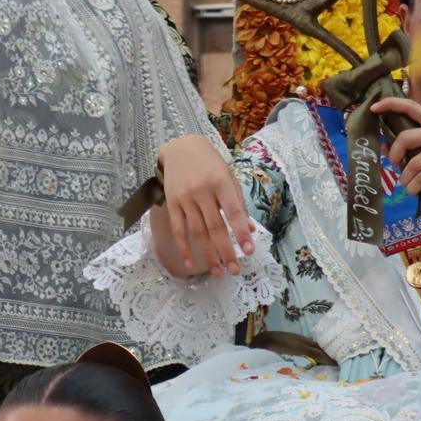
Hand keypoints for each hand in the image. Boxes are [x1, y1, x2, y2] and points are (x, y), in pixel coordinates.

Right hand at [155, 134, 255, 278]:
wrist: (179, 148)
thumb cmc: (210, 164)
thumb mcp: (228, 177)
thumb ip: (238, 203)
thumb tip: (249, 229)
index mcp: (221, 182)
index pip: (233, 212)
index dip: (241, 232)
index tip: (249, 250)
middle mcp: (202, 191)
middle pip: (215, 227)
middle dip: (226, 251)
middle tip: (235, 270)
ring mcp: (185, 199)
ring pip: (197, 233)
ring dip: (209, 255)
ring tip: (219, 272)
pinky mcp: (172, 204)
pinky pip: (178, 230)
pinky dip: (184, 248)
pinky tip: (191, 263)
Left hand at [372, 96, 420, 210]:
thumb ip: (411, 148)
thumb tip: (382, 147)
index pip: (412, 106)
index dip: (391, 104)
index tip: (374, 108)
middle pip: (404, 137)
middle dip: (394, 155)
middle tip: (394, 167)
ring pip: (411, 163)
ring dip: (405, 180)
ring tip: (409, 186)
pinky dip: (414, 188)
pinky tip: (415, 191)